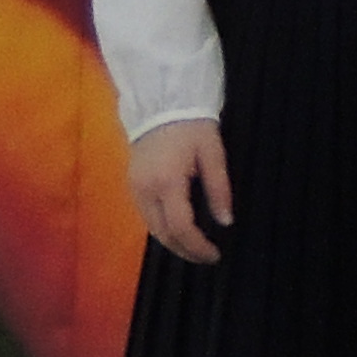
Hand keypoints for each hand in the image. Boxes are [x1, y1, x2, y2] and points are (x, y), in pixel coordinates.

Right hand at [128, 118, 232, 261]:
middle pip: (163, 234)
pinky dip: (162, 228)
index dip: (198, 246)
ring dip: (172, 242)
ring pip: (152, 228)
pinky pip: (146, 216)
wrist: (161, 100)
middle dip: (185, 250)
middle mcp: (145, 191)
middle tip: (206, 257)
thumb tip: (226, 221)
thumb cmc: (191, 123)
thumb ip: (219, 188)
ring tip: (194, 247)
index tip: (214, 255)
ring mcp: (134, 188)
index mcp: (167, 182)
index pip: (181, 228)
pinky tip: (177, 229)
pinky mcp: (131, 184)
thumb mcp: (212, 151)